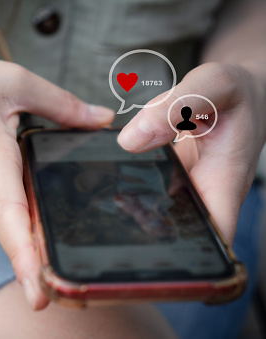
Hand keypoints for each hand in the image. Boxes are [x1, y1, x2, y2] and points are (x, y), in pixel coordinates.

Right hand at [0, 46, 113, 308]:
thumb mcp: (10, 80)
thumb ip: (61, 104)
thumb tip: (100, 120)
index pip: (9, 216)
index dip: (25, 258)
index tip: (39, 295)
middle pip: (19, 226)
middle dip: (48, 248)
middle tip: (84, 268)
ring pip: (11, 216)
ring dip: (38, 223)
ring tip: (73, 225)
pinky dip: (21, 205)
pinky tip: (40, 191)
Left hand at [118, 62, 265, 243]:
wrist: (240, 92)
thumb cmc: (236, 92)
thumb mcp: (212, 85)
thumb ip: (173, 109)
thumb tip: (129, 141)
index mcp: (225, 180)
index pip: (213, 236)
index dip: (188, 253)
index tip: (153, 253)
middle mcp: (206, 192)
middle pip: (179, 232)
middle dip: (148, 235)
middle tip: (115, 224)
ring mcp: (188, 188)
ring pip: (161, 215)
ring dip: (134, 215)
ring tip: (106, 205)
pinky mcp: (173, 179)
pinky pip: (151, 193)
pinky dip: (132, 190)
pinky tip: (108, 184)